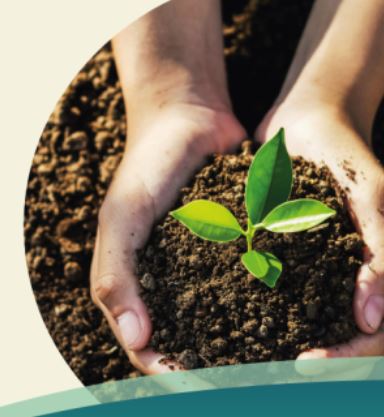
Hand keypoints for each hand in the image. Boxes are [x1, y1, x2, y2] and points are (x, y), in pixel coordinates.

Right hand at [91, 103, 244, 373]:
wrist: (188, 118)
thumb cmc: (147, 166)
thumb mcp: (121, 218)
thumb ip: (117, 276)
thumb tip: (136, 341)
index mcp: (138, 280)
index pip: (147, 343)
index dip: (166, 370)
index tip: (195, 384)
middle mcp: (172, 279)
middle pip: (188, 337)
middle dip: (209, 365)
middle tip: (241, 382)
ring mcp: (206, 263)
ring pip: (223, 316)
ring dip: (241, 341)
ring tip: (269, 361)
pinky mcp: (237, 244)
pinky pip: (250, 279)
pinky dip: (264, 299)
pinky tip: (289, 315)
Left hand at [257, 104, 383, 358]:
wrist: (307, 121)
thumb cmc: (343, 153)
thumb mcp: (369, 195)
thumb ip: (382, 250)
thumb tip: (372, 319)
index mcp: (374, 268)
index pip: (373, 336)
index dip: (345, 359)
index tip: (305, 366)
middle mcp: (343, 275)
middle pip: (340, 338)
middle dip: (316, 364)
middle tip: (274, 375)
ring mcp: (314, 266)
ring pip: (307, 322)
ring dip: (284, 345)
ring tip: (248, 361)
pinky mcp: (284, 252)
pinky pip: (275, 288)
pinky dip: (260, 308)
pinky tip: (228, 320)